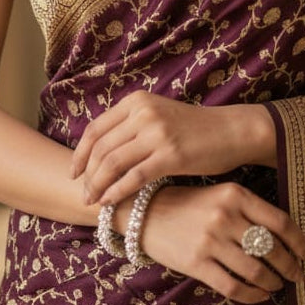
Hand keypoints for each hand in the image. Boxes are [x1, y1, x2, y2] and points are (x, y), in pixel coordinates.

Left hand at [70, 92, 276, 204]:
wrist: (230, 131)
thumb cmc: (193, 128)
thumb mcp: (158, 115)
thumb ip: (131, 125)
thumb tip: (99, 152)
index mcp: (137, 101)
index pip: (96, 128)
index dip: (80, 153)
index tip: (74, 172)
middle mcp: (144, 113)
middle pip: (101, 147)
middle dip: (87, 174)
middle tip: (83, 194)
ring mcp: (157, 133)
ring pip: (113, 163)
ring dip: (98, 185)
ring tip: (93, 201)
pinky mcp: (170, 154)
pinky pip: (134, 177)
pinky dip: (117, 191)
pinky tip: (111, 203)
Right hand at [125, 181, 304, 304]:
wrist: (146, 212)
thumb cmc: (189, 203)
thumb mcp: (220, 194)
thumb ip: (249, 209)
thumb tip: (284, 235)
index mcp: (235, 194)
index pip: (280, 221)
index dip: (300, 242)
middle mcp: (225, 215)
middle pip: (271, 248)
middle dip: (290, 266)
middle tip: (298, 275)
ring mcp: (210, 240)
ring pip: (255, 270)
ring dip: (273, 282)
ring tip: (278, 286)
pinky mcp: (197, 263)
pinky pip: (234, 286)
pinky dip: (252, 295)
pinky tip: (259, 296)